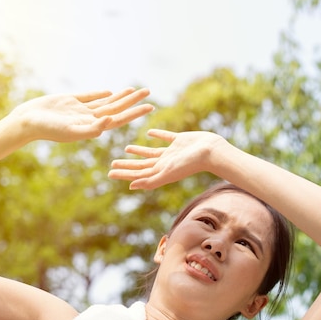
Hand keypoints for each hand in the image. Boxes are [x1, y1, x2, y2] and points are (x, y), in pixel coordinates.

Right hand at [9, 87, 152, 142]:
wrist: (27, 121)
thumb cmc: (48, 129)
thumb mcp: (71, 130)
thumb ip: (92, 128)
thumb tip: (111, 120)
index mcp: (92, 127)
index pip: (119, 119)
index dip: (134, 113)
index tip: (150, 106)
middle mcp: (89, 119)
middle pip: (116, 108)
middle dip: (132, 101)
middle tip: (148, 92)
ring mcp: (80, 110)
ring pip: (105, 102)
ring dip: (120, 96)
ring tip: (134, 90)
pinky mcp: (70, 102)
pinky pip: (90, 97)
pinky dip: (100, 95)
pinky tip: (110, 92)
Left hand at [108, 129, 227, 188]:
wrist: (210, 152)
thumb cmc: (190, 164)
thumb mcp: (168, 173)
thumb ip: (150, 180)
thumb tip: (131, 186)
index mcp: (161, 171)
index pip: (138, 174)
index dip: (124, 173)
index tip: (110, 172)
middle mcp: (165, 163)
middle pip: (141, 165)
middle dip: (127, 165)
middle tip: (113, 163)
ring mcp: (172, 152)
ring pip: (151, 152)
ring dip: (139, 151)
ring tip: (127, 148)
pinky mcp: (179, 140)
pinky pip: (165, 137)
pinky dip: (157, 135)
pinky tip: (149, 133)